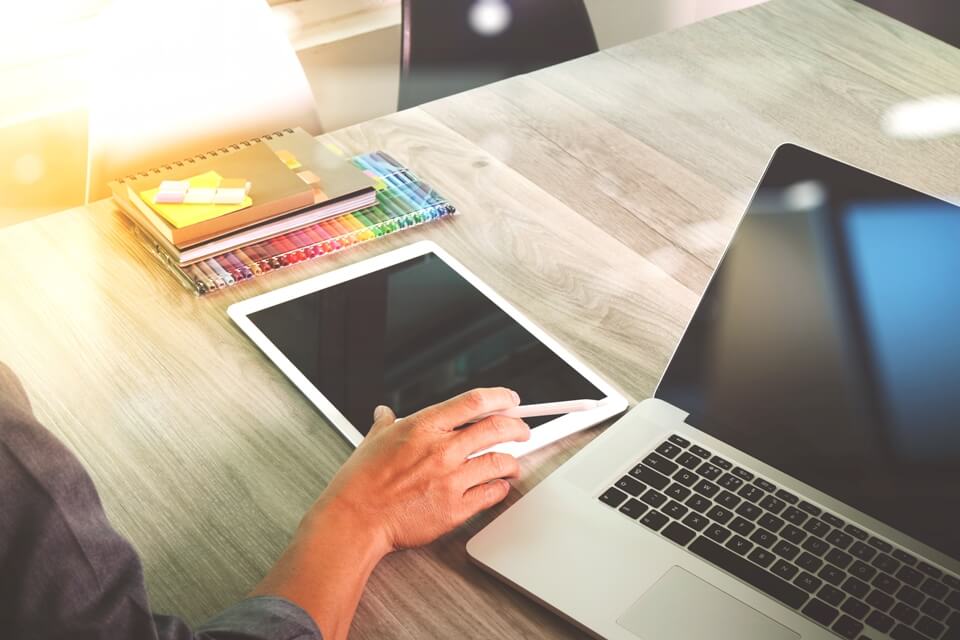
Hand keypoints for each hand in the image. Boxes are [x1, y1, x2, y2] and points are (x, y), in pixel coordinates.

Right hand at [253, 388, 528, 639]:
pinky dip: (500, 489)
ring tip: (513, 463)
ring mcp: (451, 480)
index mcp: (423, 427)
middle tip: (522, 432)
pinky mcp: (455, 509)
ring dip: (512, 462)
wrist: (355, 519)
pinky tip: (499, 487)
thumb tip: (384, 414)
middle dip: (517, 428)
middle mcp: (442, 450)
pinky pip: (491, 494)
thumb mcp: (373, 440)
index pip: (474, 402)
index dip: (500, 398)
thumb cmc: (360, 482)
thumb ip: (386, 424)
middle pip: (496, 429)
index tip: (511, 401)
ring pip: (500, 462)